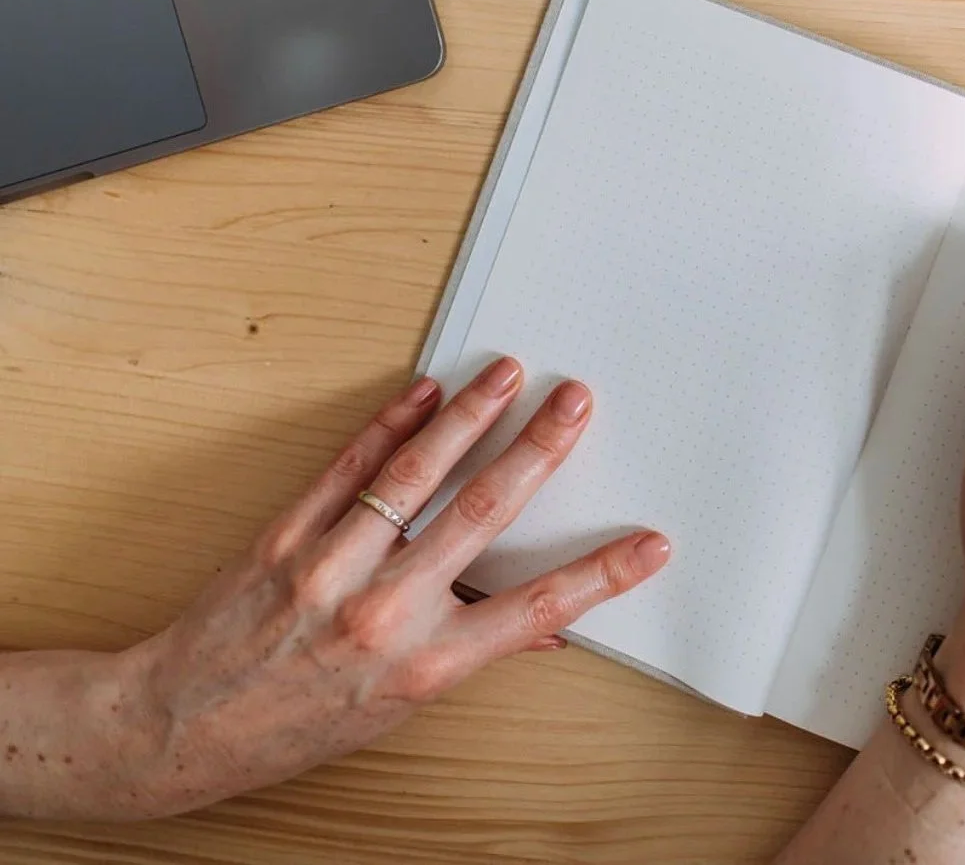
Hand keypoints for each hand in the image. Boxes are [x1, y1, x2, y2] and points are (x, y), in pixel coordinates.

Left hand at [101, 359, 668, 817]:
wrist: (180, 726)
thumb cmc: (292, 724)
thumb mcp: (395, 709)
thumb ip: (471, 652)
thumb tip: (542, 630)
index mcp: (422, 665)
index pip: (534, 610)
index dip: (600, 574)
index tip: (648, 544)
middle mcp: (382, 613)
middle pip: (481, 515)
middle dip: (538, 451)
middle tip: (575, 403)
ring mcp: (331, 568)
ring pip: (414, 477)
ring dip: (469, 419)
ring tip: (506, 376)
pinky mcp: (286, 536)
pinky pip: (346, 468)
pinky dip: (388, 424)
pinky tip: (423, 392)